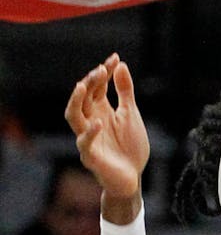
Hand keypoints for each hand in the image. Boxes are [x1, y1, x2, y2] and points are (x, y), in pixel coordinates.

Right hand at [64, 54, 148, 201]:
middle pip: (83, 98)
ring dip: (77, 101)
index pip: (96, 87)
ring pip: (73, 116)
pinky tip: (99, 122)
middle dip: (90, 82)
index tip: (114, 58)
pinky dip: (90, 133)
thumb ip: (125, 91)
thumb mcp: (130, 114)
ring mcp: (88, 138)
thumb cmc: (129, 145)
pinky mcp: (90, 156)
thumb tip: (120, 65)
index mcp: (100, 110)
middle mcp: (90, 121)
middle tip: (101, 68)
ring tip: (84, 86)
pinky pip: (84, 143)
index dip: (104, 72)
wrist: (133, 177)